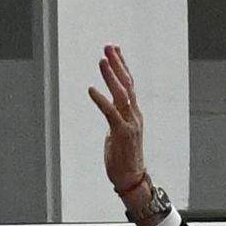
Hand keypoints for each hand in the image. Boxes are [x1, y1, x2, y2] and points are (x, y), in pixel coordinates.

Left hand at [91, 40, 152, 214]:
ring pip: (122, 94)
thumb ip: (116, 117)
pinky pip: (111, 113)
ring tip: (102, 60)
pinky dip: (101, 100)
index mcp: (134, 113)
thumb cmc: (123, 157)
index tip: (115, 49)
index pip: (129, 84)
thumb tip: (110, 107)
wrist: (131, 178)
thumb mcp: (118, 132)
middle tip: (108, 46)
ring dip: (111, 76)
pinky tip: (91, 89)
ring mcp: (130, 123)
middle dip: (117, 64)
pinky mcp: (122, 133)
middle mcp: (135, 115)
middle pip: (127, 84)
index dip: (122, 66)